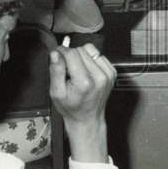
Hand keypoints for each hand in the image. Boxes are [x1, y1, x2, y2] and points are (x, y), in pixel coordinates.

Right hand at [48, 43, 115, 161]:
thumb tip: (55, 54)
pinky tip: (86, 71)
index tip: (56, 55)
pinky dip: (91, 59)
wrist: (88, 119)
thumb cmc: (72, 108)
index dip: (61, 52)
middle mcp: (99, 76)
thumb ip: (55, 71)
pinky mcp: (112, 72)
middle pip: (80, 50)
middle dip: (70, 56)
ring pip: (90, 49)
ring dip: (81, 56)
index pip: (71, 53)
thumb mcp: (56, 93)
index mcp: (84, 82)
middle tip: (66, 69)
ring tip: (77, 70)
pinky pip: (98, 55)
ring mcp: (107, 74)